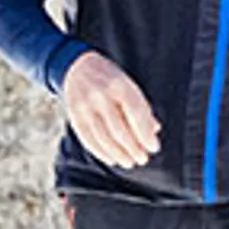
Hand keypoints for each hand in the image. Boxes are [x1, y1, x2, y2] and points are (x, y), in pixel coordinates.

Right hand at [59, 50, 160, 167]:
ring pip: (103, 138)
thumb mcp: (129, 86)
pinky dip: (101, 152)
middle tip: (143, 159)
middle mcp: (101, 96)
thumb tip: (153, 132)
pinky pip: (88, 139)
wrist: (77, 66)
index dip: (145, 134)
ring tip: (130, 162)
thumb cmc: (111, 79)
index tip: (153, 148)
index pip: (136, 114)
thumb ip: (142, 108)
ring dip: (119, 154)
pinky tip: (112, 159)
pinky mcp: (74, 116)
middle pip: (119, 130)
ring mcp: (85, 107)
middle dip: (133, 148)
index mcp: (120, 85)